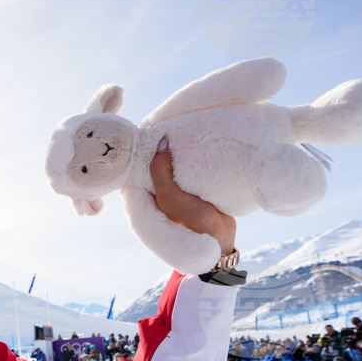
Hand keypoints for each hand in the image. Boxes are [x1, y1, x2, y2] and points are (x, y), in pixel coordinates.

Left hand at [150, 138, 236, 254]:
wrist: (220, 236)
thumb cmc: (191, 220)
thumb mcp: (170, 196)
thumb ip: (160, 171)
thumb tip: (162, 142)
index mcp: (149, 194)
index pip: (140, 166)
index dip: (144, 149)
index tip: (152, 128)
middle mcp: (162, 190)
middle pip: (158, 162)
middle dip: (163, 146)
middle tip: (171, 123)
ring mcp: (179, 188)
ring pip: (176, 164)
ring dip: (181, 150)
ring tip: (184, 128)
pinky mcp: (196, 187)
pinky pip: (192, 168)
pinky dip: (194, 157)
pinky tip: (199, 143)